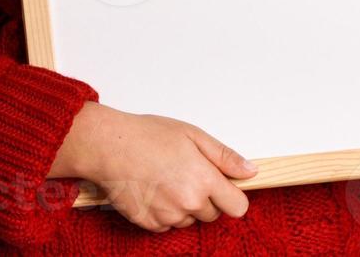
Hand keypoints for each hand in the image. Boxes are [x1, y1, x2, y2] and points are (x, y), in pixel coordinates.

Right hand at [51, 102, 255, 232]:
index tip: (223, 186)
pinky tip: (154, 190)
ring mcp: (168, 216)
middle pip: (212, 214)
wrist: (109, 146)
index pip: (238, 207)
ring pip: (189, 219)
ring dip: (183, 206)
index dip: (232, 196)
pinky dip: (164, 212)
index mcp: (204, 180)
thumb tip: (250, 171)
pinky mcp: (150, 224)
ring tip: (166, 179)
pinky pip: (168, 225)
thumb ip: (225, 156)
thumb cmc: (148, 135)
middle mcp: (188, 203)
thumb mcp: (193, 135)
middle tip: (186, 174)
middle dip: (205, 198)